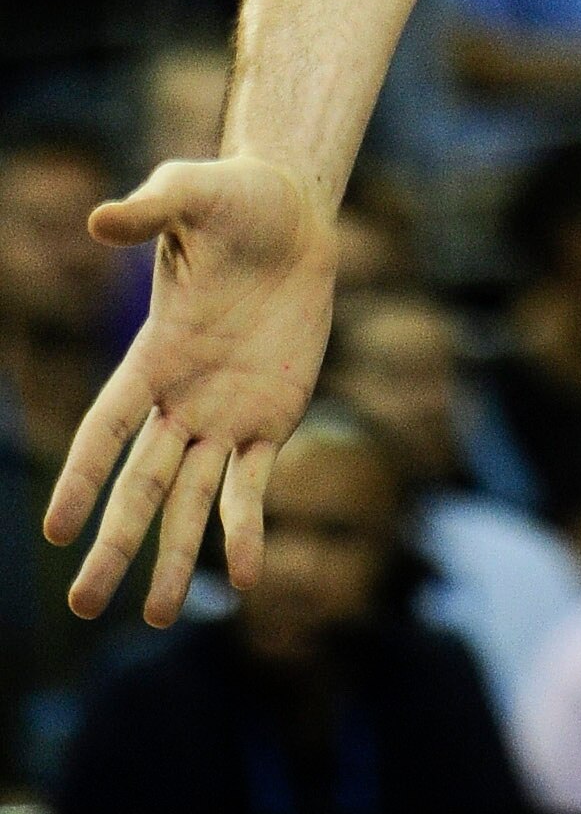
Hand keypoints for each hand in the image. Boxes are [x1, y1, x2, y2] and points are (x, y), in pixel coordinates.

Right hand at [43, 155, 336, 625]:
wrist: (293, 212)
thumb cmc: (235, 200)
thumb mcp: (192, 194)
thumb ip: (150, 209)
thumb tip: (101, 218)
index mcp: (154, 357)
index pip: (106, 428)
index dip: (81, 476)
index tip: (54, 529)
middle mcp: (182, 399)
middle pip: (140, 484)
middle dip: (112, 543)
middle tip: (84, 604)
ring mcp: (226, 415)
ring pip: (191, 501)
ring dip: (175, 558)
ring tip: (157, 619)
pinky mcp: (273, 417)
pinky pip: (255, 484)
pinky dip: (248, 530)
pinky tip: (248, 578)